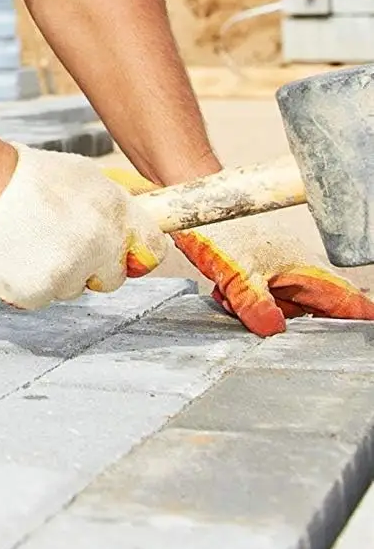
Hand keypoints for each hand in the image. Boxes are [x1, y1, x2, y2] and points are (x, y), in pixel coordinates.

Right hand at [0, 144, 168, 310]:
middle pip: (112, 277)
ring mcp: (67, 275)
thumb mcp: (82, 175)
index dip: (135, 250)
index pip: (153, 250)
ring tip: (29, 240)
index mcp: (114, 216)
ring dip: (58, 272)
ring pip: (73, 288)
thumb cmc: (25, 175)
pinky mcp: (36, 294)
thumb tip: (132, 229)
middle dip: (93, 264)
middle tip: (60, 239)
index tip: (121, 249)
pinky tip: (14, 255)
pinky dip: (28, 283)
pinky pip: (42, 297)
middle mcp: (98, 249)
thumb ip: (113, 205)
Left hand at [103, 165, 373, 337]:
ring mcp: (280, 271)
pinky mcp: (259, 270)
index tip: (354, 344)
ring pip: (282, 308)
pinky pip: (260, 298)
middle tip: (259, 316)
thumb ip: (255, 304)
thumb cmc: (218, 227)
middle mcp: (300, 272)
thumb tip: (274, 331)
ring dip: (259, 310)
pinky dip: (244, 300)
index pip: (350, 303)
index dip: (359, 322)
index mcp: (308, 271)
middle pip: (311, 315)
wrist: (191, 204)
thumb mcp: (236, 272)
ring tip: (233, 296)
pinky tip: (225, 292)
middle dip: (286, 323)